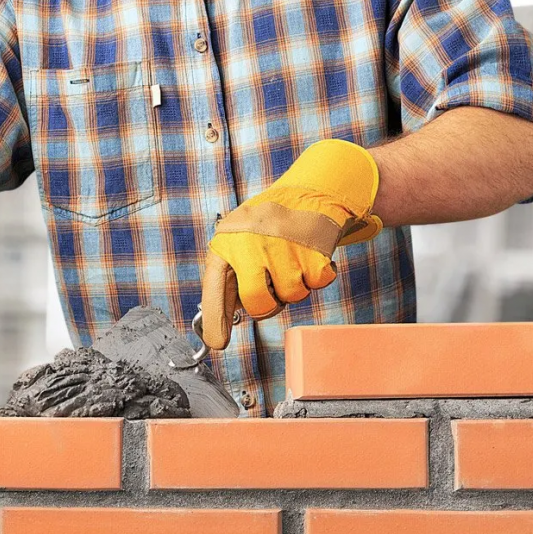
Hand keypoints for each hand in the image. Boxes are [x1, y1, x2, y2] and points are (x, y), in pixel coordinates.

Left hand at [200, 139, 381, 349]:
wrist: (311, 191)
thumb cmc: (269, 225)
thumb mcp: (239, 242)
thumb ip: (230, 277)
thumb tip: (221, 322)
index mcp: (228, 243)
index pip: (215, 289)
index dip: (215, 320)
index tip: (218, 343)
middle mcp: (251, 245)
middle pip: (258, 304)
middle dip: (267, 305)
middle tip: (271, 288)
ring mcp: (283, 247)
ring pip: (291, 297)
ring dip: (294, 286)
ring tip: (291, 260)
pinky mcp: (314, 250)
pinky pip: (316, 285)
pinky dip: (317, 276)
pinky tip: (310, 255)